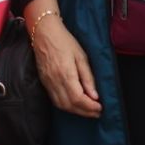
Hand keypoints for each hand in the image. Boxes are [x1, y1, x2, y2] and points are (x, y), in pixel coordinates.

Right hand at [26, 1, 100, 117]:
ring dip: (76, 111)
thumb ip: (88, 77)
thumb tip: (95, 96)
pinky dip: (66, 106)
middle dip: (85, 112)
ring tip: (88, 110)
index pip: (78, 99)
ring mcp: (48, 83)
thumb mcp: (81, 56)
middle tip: (97, 112)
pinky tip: (74, 104)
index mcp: (66, 74)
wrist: (44, 32)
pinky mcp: (44, 82)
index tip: (100, 108)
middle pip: (70, 105)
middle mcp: (55, 81)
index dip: (90, 107)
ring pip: (61, 105)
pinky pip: (55, 100)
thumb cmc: (64, 41)